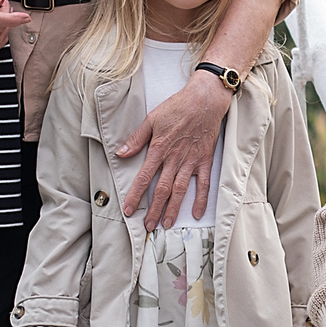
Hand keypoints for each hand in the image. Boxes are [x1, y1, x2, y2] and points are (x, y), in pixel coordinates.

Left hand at [117, 72, 236, 228]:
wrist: (204, 100)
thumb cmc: (177, 107)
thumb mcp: (152, 119)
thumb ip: (136, 139)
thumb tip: (121, 153)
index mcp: (159, 149)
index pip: (144, 177)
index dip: (135, 195)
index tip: (129, 210)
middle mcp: (174, 159)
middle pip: (162, 189)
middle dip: (154, 209)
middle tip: (148, 226)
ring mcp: (191, 161)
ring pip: (180, 190)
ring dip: (173, 208)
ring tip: (167, 224)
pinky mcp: (204, 160)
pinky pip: (203, 184)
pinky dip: (200, 199)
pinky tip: (196, 213)